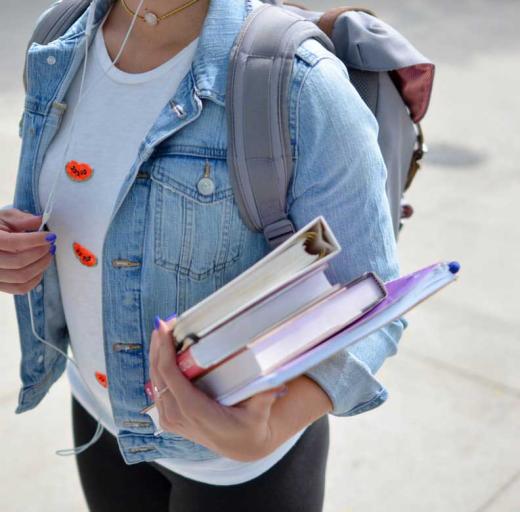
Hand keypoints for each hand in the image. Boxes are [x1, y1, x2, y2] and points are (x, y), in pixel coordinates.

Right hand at [0, 208, 55, 294]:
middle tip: (51, 245)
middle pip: (19, 261)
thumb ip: (21, 219)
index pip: (13, 243)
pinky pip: (20, 288)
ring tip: (48, 254)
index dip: (35, 240)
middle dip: (41, 253)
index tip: (50, 236)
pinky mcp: (0, 286)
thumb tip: (39, 220)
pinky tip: (40, 267)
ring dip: (41, 265)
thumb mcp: (4, 218)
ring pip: (22, 276)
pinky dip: (35, 279)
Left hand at [149, 317, 287, 461]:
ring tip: (162, 332)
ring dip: (156, 356)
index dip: (164, 351)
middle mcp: (178, 416)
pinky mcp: (170, 418)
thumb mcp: (260, 413)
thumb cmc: (250, 426)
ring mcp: (171, 419)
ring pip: (154, 382)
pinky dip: (158, 369)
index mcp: (194, 411)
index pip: (170, 377)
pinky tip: (162, 352)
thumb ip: (265, 397)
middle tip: (163, 323)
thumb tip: (278, 382)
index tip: (165, 329)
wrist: (242, 446)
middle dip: (158, 347)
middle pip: (158, 375)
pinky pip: (158, 389)